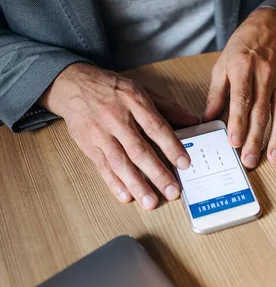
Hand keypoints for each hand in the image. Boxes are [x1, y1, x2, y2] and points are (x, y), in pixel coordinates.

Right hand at [39, 63, 199, 208]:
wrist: (72, 84)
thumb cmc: (112, 89)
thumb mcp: (141, 90)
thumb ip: (168, 108)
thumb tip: (193, 122)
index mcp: (134, 102)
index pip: (156, 128)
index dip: (171, 147)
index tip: (184, 164)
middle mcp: (117, 119)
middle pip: (139, 150)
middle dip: (157, 173)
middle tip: (172, 191)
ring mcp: (101, 134)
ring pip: (121, 163)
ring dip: (137, 185)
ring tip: (151, 202)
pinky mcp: (89, 146)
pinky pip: (103, 167)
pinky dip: (114, 183)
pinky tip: (126, 196)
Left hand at [203, 8, 275, 168]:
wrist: (270, 28)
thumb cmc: (242, 48)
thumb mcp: (222, 65)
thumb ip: (216, 93)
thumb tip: (207, 119)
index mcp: (243, 69)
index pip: (241, 99)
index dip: (238, 122)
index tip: (234, 141)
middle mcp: (265, 76)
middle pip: (261, 112)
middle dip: (256, 138)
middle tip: (250, 160)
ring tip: (274, 158)